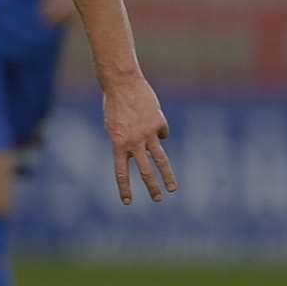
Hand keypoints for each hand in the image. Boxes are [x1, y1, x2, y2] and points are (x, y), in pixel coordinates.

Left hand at [103, 75, 176, 204]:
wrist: (122, 83)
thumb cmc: (115, 104)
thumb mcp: (114, 127)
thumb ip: (126, 142)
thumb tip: (144, 152)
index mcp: (118, 144)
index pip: (121, 173)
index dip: (124, 189)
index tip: (128, 202)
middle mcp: (134, 142)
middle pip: (145, 171)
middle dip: (152, 187)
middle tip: (158, 199)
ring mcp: (148, 133)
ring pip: (160, 160)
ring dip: (167, 176)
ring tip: (173, 188)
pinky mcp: (159, 123)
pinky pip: (162, 132)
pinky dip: (160, 131)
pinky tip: (153, 119)